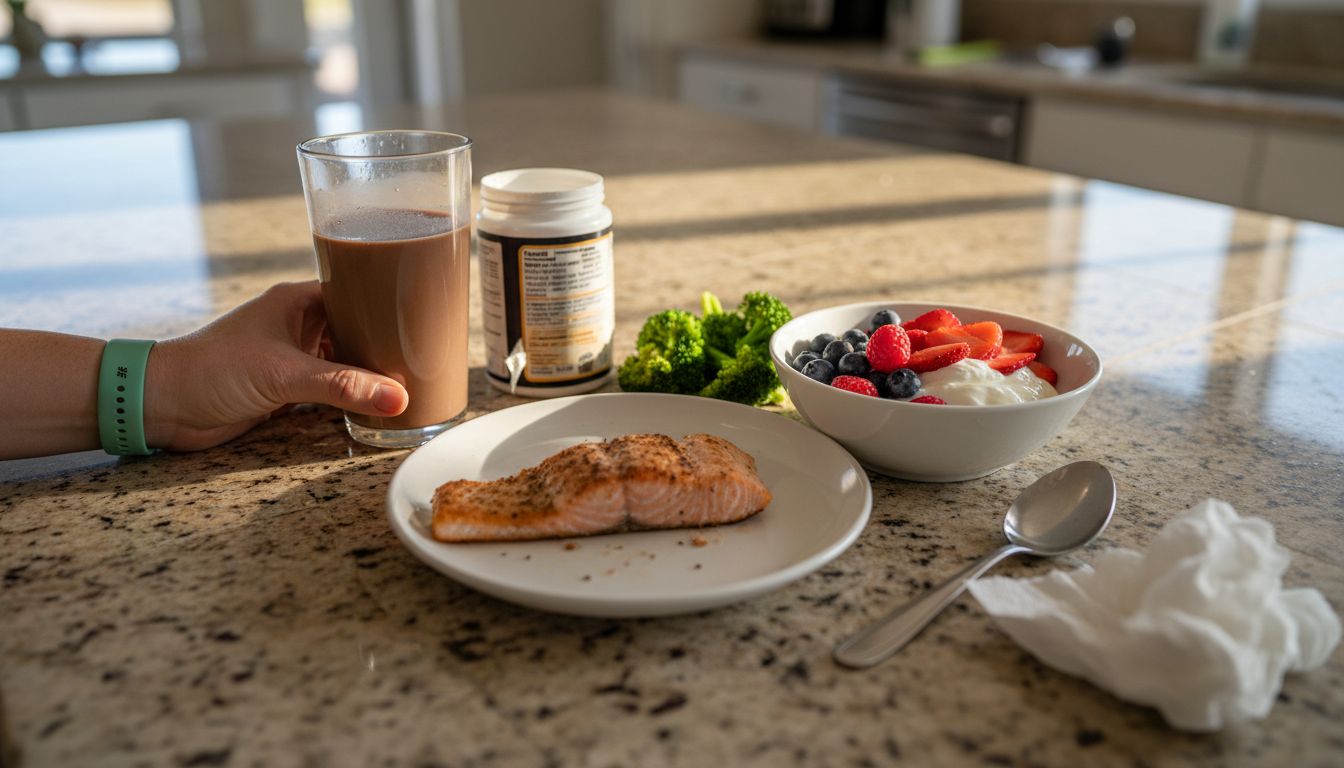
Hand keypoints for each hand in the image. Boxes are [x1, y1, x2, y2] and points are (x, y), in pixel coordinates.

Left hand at [146, 281, 408, 450]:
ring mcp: (292, 357)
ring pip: (345, 360)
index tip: (422, 316)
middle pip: (356, 328)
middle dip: (385, 343)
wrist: (161, 404)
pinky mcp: (285, 388)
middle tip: (426, 354)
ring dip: (370, 372)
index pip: (356, 293)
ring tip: (411, 379)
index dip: (388, 304)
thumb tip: (397, 397)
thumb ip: (342, 386)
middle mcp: (297, 325)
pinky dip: (352, 396)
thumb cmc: (211, 371)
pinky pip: (331, 389)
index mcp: (297, 302)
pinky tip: (377, 404)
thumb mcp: (283, 375)